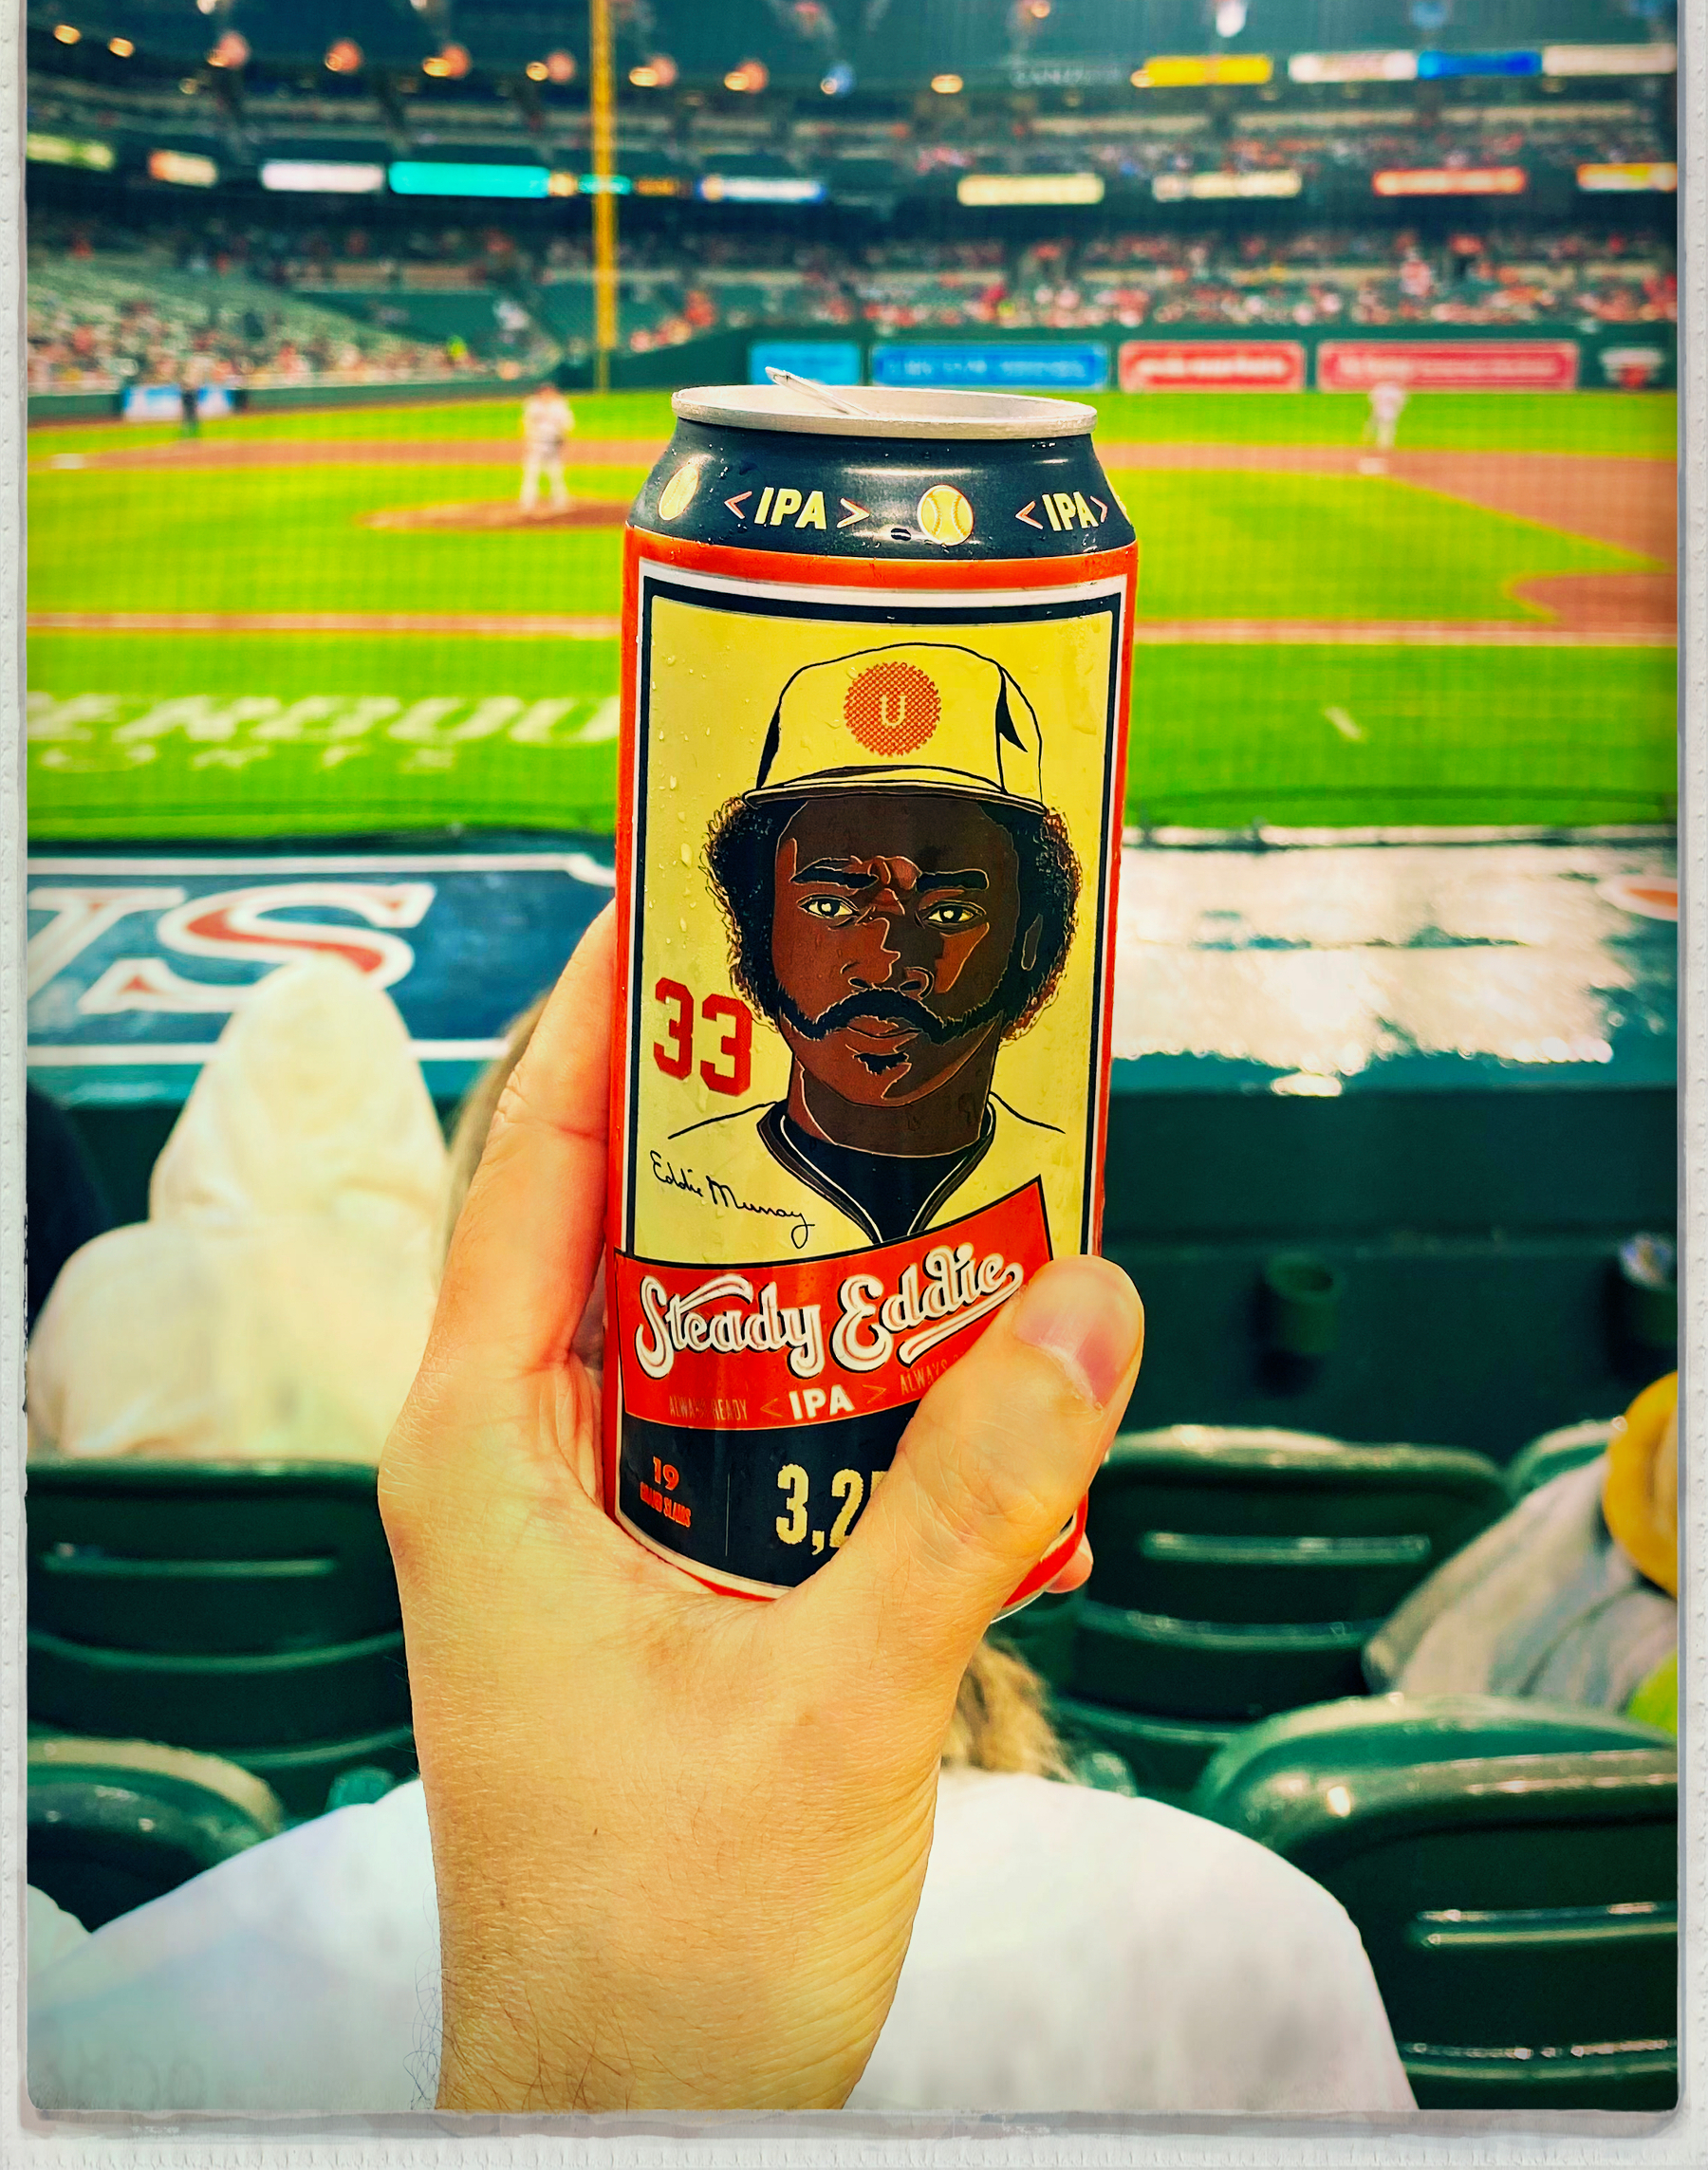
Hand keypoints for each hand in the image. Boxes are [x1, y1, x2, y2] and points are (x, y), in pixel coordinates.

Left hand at [380, 906, 1142, 2112]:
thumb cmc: (664, 1946)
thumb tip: (1089, 1294)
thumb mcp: (843, 1698)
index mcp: (480, 1453)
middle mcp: (509, 1466)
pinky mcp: (648, 1592)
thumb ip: (970, 1491)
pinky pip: (746, 1433)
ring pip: (697, 1328)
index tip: (683, 887)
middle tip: (877, 1002)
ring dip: (818, 1263)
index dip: (603, 1012)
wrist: (634, 2121)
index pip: (529, 1161)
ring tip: (953, 1173)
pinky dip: (844, 1392)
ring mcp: (574, 1532)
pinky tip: (973, 1399)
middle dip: (749, 1117)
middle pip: (623, 1221)